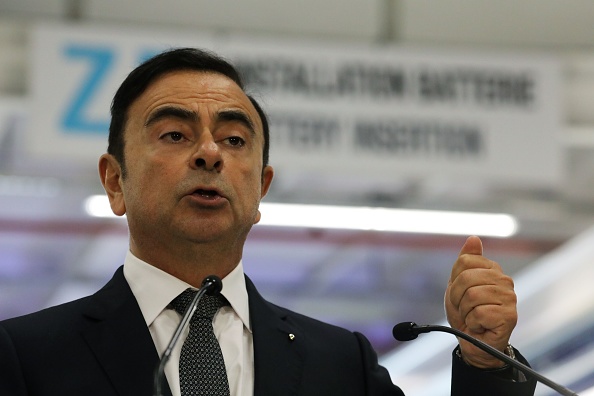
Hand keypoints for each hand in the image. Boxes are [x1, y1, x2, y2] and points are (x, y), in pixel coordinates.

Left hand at [444, 236, 517, 367]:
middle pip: (466, 278)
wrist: (472, 341)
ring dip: (465, 311)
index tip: (459, 293)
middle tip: (465, 308)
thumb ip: (465, 261)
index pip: (464, 262)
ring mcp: (509, 298)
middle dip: (457, 297)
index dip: (454, 280)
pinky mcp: (510, 316)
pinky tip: (481, 326)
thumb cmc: (466, 312)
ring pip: (472, 296)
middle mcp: (504, 280)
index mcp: (492, 269)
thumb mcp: (457, 284)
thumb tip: (473, 238)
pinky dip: (473, 322)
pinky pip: (478, 313)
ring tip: (473, 317)